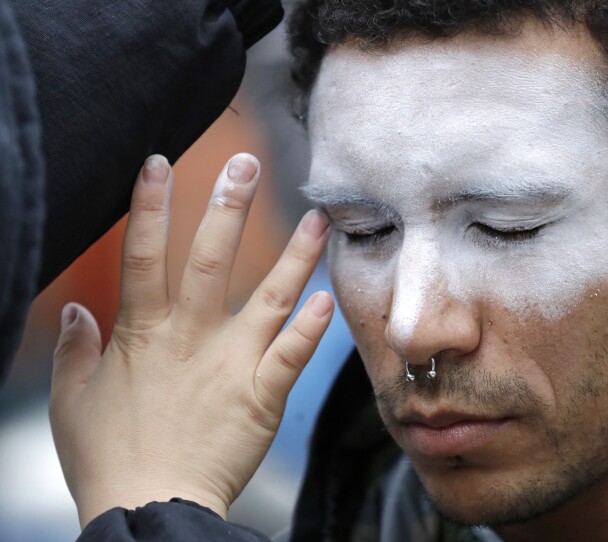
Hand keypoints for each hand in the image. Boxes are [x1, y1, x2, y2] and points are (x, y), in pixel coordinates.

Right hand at [49, 154, 332, 526]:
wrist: (151, 507)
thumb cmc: (109, 458)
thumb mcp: (72, 400)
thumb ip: (76, 350)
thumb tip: (80, 309)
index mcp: (144, 332)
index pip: (144, 253)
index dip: (152, 205)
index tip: (162, 162)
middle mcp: (192, 337)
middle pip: (212, 258)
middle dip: (228, 205)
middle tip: (246, 162)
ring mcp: (232, 363)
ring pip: (269, 296)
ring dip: (295, 255)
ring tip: (317, 218)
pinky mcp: (262, 395)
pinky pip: (292, 354)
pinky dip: (312, 327)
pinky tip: (328, 298)